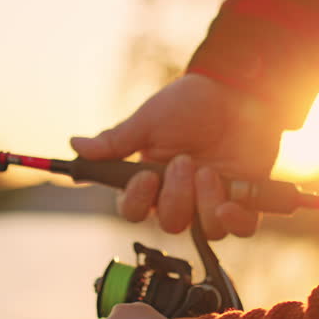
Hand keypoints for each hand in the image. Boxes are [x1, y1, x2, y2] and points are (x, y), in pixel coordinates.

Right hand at [70, 74, 283, 238]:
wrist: (237, 88)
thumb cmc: (191, 101)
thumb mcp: (150, 119)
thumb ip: (116, 140)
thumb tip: (74, 145)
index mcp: (151, 178)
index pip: (133, 209)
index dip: (137, 201)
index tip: (146, 177)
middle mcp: (180, 194)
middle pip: (169, 224)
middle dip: (175, 197)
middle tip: (184, 161)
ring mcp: (212, 199)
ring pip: (204, 230)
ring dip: (205, 203)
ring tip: (210, 171)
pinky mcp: (244, 199)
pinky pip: (240, 228)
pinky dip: (235, 221)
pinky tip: (231, 202)